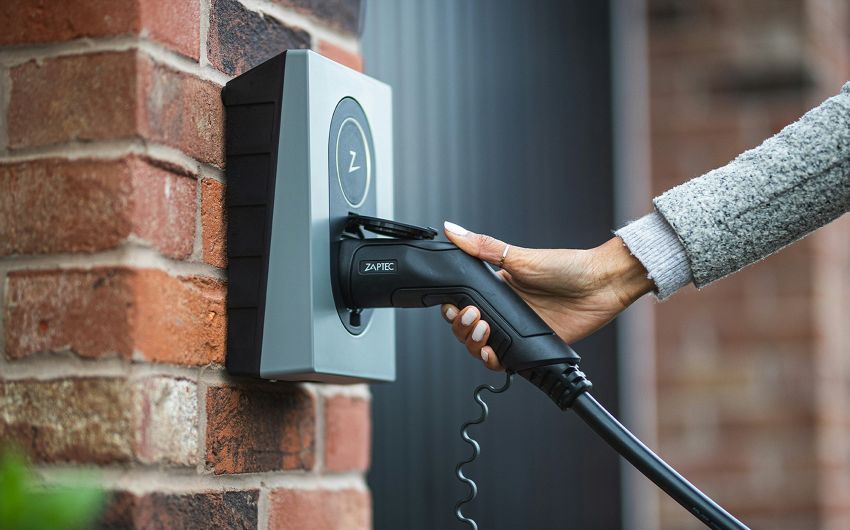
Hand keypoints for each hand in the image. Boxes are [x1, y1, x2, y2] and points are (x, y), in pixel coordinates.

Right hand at [440, 221, 653, 370]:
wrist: (600, 285)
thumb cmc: (567, 266)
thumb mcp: (520, 256)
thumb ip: (483, 247)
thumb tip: (453, 229)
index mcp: (497, 288)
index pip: (463, 304)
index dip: (453, 310)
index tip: (455, 308)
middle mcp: (504, 310)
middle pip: (468, 329)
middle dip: (462, 328)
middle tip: (474, 318)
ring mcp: (517, 330)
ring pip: (482, 347)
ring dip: (474, 344)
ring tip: (483, 333)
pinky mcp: (532, 347)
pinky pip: (506, 361)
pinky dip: (494, 361)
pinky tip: (493, 354)